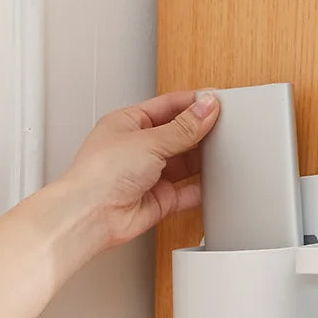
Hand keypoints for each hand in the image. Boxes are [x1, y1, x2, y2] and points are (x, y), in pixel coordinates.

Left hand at [0, 90, 219, 317]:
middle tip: (226, 128)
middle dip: (200, 132)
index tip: (216, 102)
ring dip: (202, 160)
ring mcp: (150, 175)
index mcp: (130, 123)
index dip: (193, 103)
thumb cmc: (100, 173)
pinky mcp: (160, 200)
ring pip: (185, 164)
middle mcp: (140, 148)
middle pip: (179, 135)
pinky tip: (213, 183)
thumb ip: (183, 128)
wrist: (91, 215)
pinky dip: (201, 189)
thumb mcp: (149, 140)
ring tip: (223, 154)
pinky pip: (187, 192)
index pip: (168, 106)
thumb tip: (206, 108)